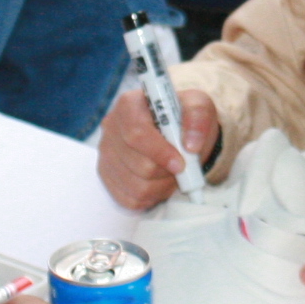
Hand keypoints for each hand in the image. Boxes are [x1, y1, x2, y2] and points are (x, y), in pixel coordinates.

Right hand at [97, 83, 214, 208]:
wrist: (178, 134)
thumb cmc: (184, 119)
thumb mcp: (198, 106)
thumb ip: (198, 117)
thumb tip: (191, 145)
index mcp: (129, 104)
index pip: (136, 133)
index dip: (160, 153)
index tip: (180, 164)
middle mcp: (111, 127)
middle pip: (137, 164)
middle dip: (165, 172)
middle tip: (181, 168)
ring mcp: (105, 153)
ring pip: (135, 186)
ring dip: (161, 186)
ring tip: (171, 175)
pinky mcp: (107, 176)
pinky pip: (129, 199)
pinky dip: (151, 197)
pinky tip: (159, 183)